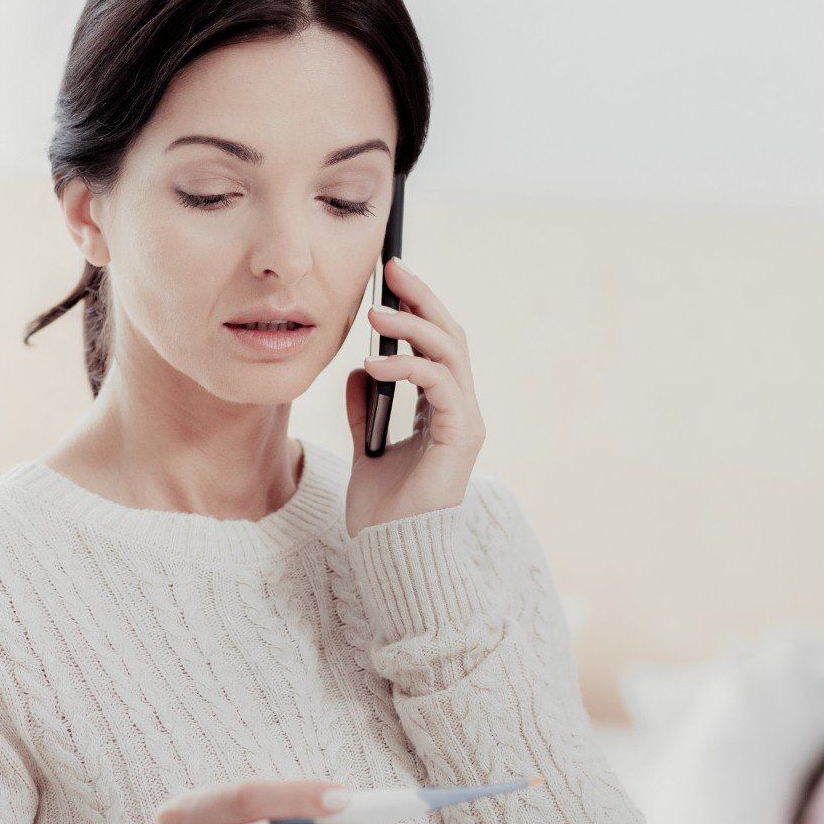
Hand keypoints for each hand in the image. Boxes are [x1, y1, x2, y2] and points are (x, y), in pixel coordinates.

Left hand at [343, 257, 485, 537]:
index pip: (438, 343)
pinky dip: (408, 369)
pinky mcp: (459, 438)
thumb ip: (365, 408)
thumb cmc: (382, 511)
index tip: (391, 275)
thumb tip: (358, 368)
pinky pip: (439, 386)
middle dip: (422, 298)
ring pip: (449, 353)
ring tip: (374, 314)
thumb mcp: (364, 447)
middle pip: (451, 336)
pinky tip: (375, 364)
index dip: (419, 306)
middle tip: (392, 268)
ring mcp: (465, 423)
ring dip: (412, 327)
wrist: (390, 555)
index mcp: (443, 410)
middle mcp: (461, 411)